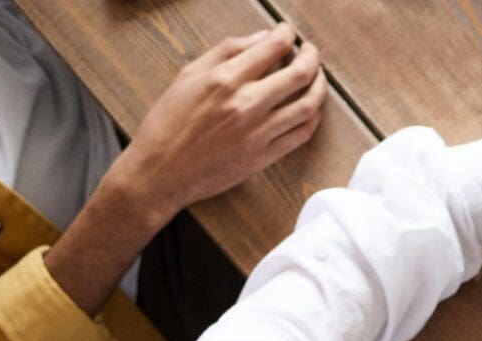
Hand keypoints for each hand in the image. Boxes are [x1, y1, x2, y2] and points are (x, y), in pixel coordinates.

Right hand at [110, 24, 325, 221]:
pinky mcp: (265, 156)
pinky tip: (311, 107)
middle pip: (299, 74)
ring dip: (319, 86)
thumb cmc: (169, 120)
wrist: (162, 169)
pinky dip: (312, 117)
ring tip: (317, 76)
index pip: (271, 48)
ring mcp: (259, 132)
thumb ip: (226, 51)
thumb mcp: (189, 74)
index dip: (286, 34)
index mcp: (224, 79)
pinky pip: (301, 134)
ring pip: (308, 105)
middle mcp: (246, 104)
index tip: (288, 31)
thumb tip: (261, 38)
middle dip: (311, 56)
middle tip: (309, 50)